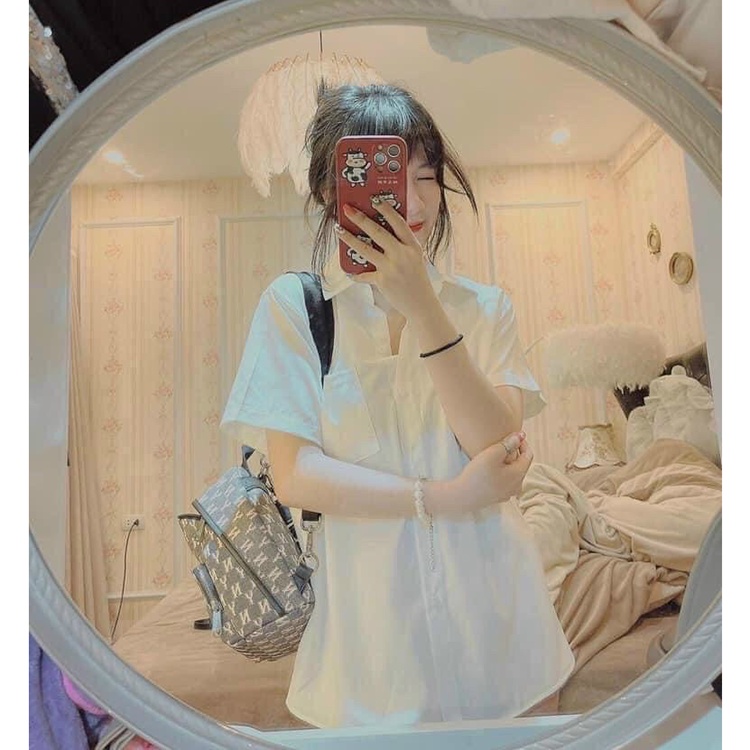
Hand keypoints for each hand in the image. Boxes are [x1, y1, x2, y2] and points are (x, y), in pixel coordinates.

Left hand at [335, 200, 436, 320]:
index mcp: (412, 246)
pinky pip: (363, 274)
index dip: (386, 210)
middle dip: (360, 218)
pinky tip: (349, 272)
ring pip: (365, 249)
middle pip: (377, 232)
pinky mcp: (382, 281)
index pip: (398, 223)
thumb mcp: (416, 258)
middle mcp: (402, 254)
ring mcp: (391, 267)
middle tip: (347, 209)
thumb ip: (404, 245)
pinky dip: (355, 274)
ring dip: (349, 238)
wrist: (421, 304)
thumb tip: (384, 231)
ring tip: (338, 229)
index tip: (374, 200)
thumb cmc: (417, 280)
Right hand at [451, 432, 532, 512]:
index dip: (523, 443)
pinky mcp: (497, 498)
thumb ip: (509, 443)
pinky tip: (491, 470)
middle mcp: (517, 486)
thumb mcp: (493, 453)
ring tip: (497, 457)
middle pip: (521, 465)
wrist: (462, 496)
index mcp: (519, 474)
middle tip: (505, 444)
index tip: (515, 436)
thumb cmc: (478, 474)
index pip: (528, 455)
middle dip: (516, 454)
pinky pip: (505, 482)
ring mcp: (507, 494)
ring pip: (513, 474)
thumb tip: (521, 436)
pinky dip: (502, 473)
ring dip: (508, 464)